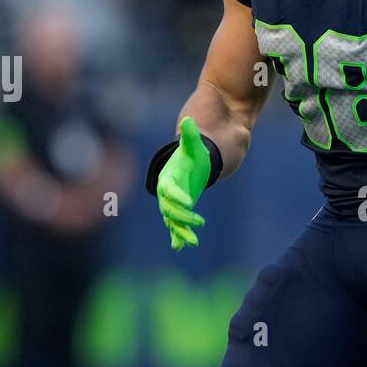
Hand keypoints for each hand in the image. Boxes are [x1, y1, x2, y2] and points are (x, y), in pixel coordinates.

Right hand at [156, 116, 209, 249]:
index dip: (177, 195)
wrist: (193, 163)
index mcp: (168, 178)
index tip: (190, 202)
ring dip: (181, 231)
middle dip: (181, 217)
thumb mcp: (193, 145)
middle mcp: (167, 193)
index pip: (169, 189)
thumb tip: (189, 119)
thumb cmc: (193, 154)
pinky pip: (176, 225)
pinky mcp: (180, 211)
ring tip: (193, 242)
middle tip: (198, 222)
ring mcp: (173, 203)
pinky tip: (180, 246)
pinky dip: (178, 236)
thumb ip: (191, 135)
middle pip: (169, 208)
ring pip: (173, 220)